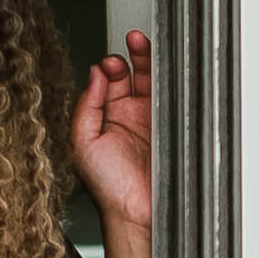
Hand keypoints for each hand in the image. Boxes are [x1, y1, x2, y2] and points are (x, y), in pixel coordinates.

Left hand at [69, 29, 152, 241]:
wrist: (136, 213)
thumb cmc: (109, 188)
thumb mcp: (83, 143)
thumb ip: (86, 107)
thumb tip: (94, 74)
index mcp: (106, 118)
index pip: (109, 80)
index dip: (109, 67)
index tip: (109, 63)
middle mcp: (130, 116)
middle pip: (134, 74)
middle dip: (133, 56)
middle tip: (132, 44)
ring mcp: (153, 121)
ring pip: (155, 82)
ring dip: (151, 62)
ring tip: (145, 47)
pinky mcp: (173, 128)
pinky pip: (175, 100)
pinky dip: (173, 83)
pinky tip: (167, 71)